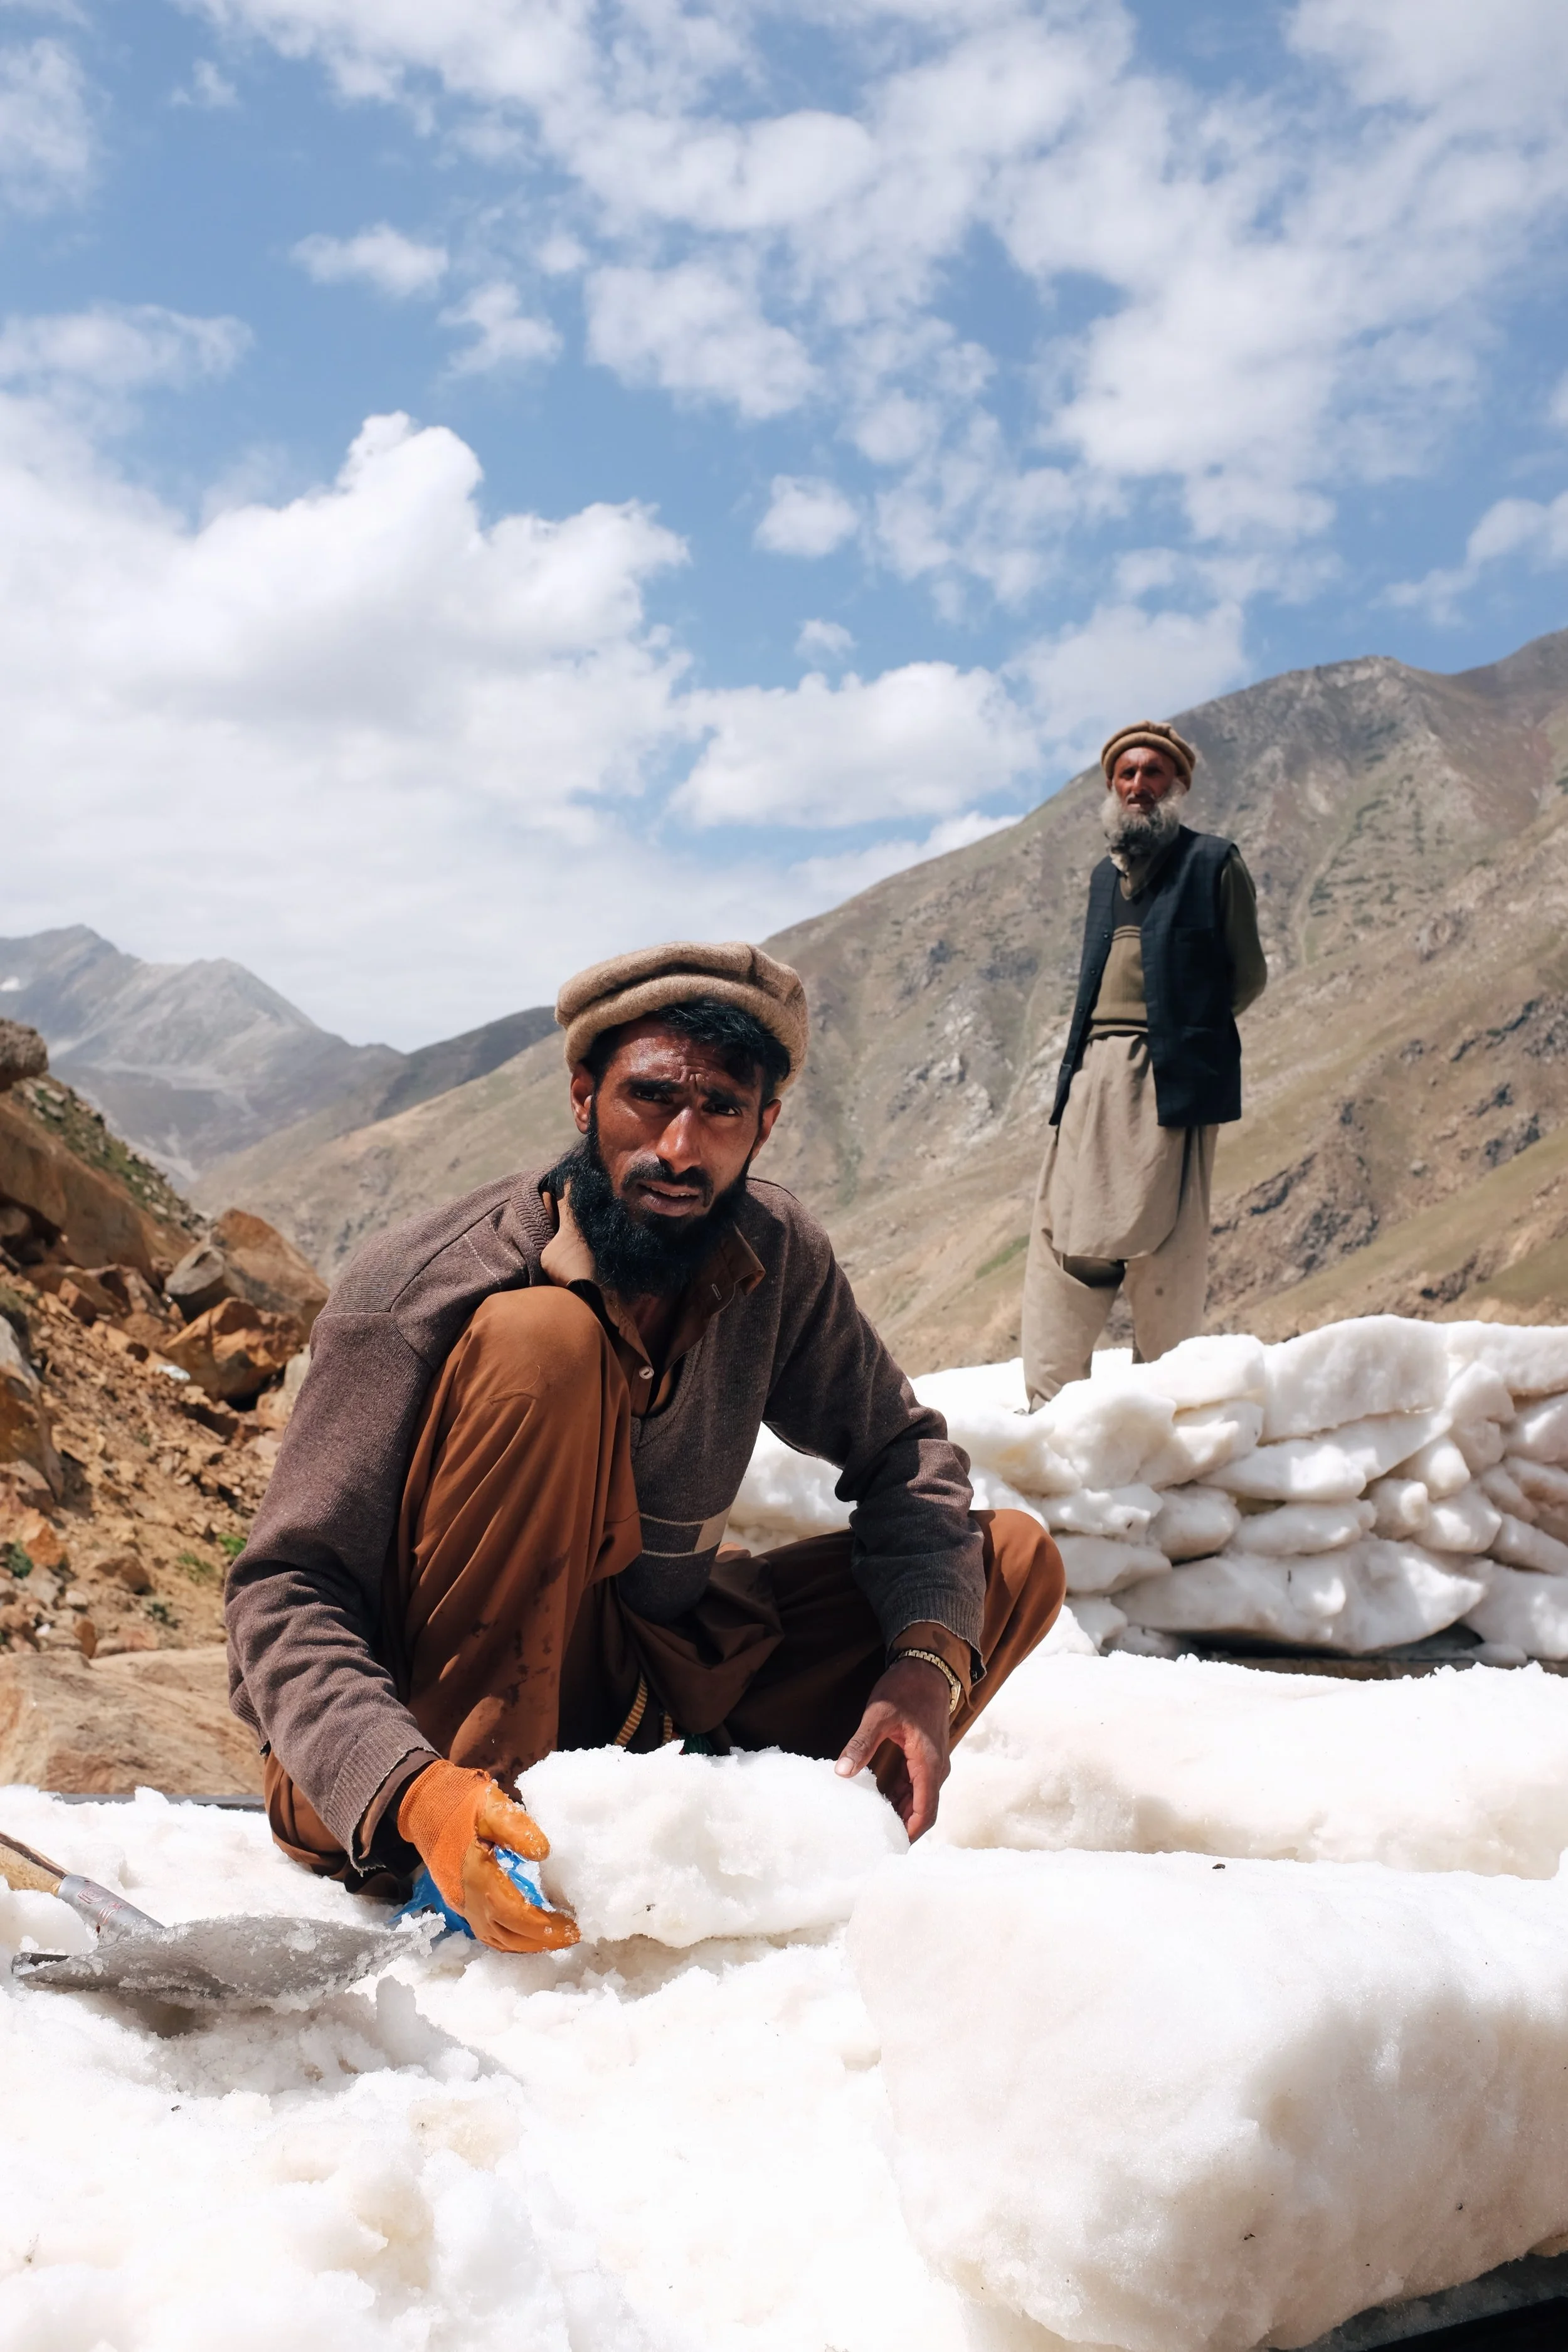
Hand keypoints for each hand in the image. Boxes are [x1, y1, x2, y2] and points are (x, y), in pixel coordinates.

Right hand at [398, 1762, 579, 1952]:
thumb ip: (517, 1827)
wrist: (424, 1804)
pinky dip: (510, 1939)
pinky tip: (528, 1934)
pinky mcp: (459, 1902)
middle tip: (573, 1936)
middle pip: (507, 1935)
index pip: (515, 1914)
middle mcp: (467, 1898)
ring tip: (557, 1938)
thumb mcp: (491, 1805)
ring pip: (495, 1939)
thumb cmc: (461, 1803)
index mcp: (476, 1876)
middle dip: (541, 1941)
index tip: (574, 1928)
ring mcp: (461, 1903)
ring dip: (526, 1945)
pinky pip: (486, 1933)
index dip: (545, 1927)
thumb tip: (543, 1853)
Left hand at [835, 1656, 951, 1839]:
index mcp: (928, 1763)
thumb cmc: (905, 1689)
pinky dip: (901, 1800)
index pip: (925, 1811)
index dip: (910, 1834)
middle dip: (904, 1830)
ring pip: (920, 1800)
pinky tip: (879, 1804)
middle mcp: (936, 1768)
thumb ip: (861, 1744)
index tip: (891, 1850)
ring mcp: (933, 1763)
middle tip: (876, 1846)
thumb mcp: (878, 1715)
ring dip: (901, 1815)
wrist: (927, 1668)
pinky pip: (917, 1788)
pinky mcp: (926, 1758)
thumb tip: (842, 1772)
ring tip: (874, 1830)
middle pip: (924, 1811)